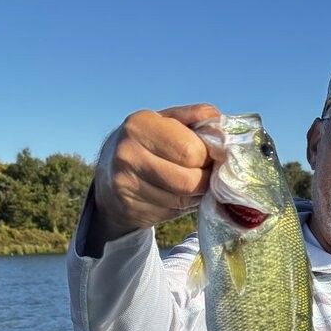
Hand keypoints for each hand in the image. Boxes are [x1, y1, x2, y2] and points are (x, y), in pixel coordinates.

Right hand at [92, 103, 220, 241]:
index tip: (210, 156)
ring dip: (196, 194)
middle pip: (188, 180)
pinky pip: (171, 212)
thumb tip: (220, 123)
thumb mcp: (168, 122)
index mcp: (140, 124)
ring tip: (191, 183)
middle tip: (205, 173)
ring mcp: (125, 183)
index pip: (191, 150)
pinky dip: (182, 206)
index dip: (209, 157)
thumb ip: (196, 118)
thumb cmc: (150, 143)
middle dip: (205, 179)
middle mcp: (128, 153)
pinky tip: (176, 195)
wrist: (109, 174)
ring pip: (182, 200)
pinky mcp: (129, 207)